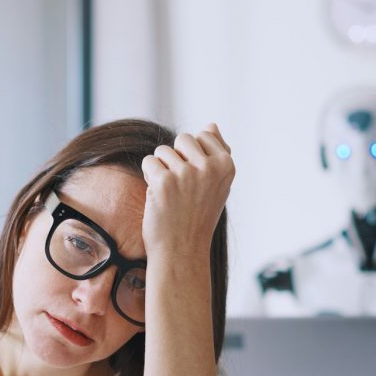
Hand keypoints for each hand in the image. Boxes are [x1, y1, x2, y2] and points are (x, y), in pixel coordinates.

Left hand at [141, 123, 234, 260]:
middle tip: (181, 186)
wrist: (182, 250)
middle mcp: (210, 167)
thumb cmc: (198, 216)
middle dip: (176, 158)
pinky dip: (149, 177)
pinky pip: (149, 162)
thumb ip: (216, 153)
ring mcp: (187, 174)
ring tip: (171, 193)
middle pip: (183, 138)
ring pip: (163, 150)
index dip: (193, 155)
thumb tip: (211, 125)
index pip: (203, 135)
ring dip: (161, 169)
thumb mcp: (217, 184)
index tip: (197, 180)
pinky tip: (158, 196)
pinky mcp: (164, 182)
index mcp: (227, 165)